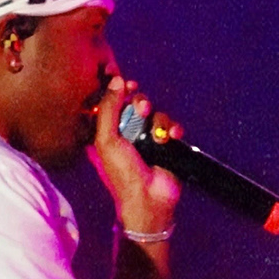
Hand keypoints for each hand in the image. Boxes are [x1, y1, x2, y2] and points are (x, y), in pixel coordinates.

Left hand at [89, 75, 182, 238]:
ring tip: (157, 135)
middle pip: (136, 101)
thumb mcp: (106, 140)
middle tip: (141, 109)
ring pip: (155, 112)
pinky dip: (172, 129)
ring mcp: (147, 136)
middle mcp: (127, 131)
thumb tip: (117, 81)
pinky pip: (171, 124)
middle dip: (140, 102)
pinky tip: (171, 137)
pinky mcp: (166, 142)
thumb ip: (108, 108)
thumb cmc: (121, 173)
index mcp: (107, 130)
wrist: (148, 198)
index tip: (125, 84)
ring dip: (157, 120)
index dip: (119, 90)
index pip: (112, 101)